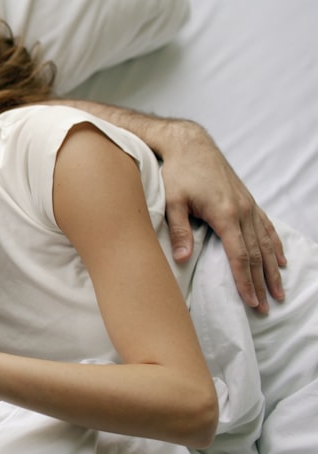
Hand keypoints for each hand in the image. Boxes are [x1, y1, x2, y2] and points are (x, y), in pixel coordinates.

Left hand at [159, 121, 285, 311]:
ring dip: (272, 269)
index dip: (245, 281)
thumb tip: (183, 259)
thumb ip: (179, 231)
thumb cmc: (178, 173)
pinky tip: (280, 260)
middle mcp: (242, 211)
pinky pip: (266, 227)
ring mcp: (248, 205)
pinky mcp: (247, 200)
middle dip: (260, 283)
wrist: (191, 146)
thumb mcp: (173, 201)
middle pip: (256, 254)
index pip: (239, 256)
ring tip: (279, 291)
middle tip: (265, 307)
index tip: (251, 301)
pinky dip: (274, 245)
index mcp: (225, 214)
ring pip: (265, 243)